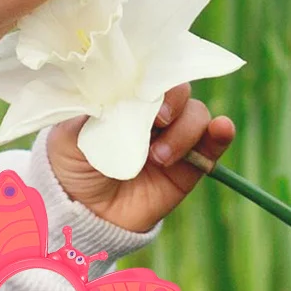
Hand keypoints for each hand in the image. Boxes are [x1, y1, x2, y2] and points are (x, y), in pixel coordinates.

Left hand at [45, 84, 235, 231]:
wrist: (86, 216)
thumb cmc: (73, 167)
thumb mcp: (69, 134)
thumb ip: (91, 108)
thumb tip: (113, 85)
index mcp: (126, 98)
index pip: (149, 74)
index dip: (153, 77)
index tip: (144, 91)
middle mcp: (154, 114)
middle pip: (179, 90)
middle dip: (173, 102)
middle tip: (159, 121)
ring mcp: (174, 138)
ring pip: (197, 115)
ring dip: (184, 131)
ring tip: (160, 158)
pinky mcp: (191, 165)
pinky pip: (214, 144)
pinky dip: (221, 133)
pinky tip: (222, 129)